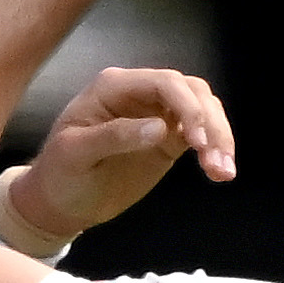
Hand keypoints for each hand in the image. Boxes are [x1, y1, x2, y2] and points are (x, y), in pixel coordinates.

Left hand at [8, 65, 242, 237]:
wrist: (61, 201)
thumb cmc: (60, 173)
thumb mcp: (75, 154)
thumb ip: (114, 137)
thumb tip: (160, 128)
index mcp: (115, 87)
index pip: (164, 82)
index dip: (187, 106)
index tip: (196, 141)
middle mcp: (141, 93)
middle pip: (192, 91)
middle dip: (209, 122)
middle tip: (214, 160)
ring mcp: (158, 114)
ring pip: (203, 110)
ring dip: (219, 136)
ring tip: (223, 171)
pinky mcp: (169, 139)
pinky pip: (200, 134)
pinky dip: (214, 150)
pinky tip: (221, 172)